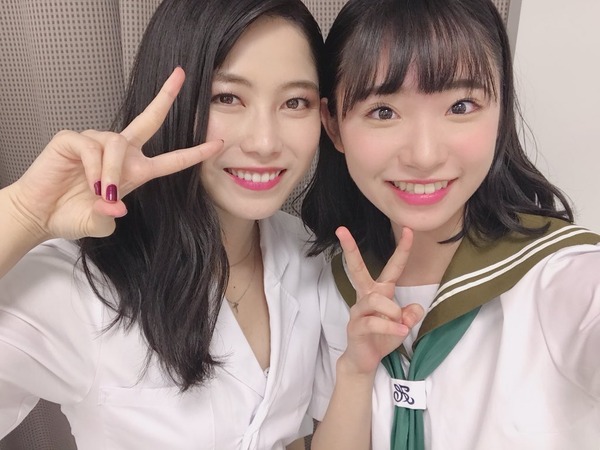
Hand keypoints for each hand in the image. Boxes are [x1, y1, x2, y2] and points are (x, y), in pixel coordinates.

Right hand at [7, 67, 222, 240]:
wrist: (40, 215)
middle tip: (181, 75)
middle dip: (166, 96)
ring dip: (111, 171)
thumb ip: (111, 216)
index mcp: (135, 170)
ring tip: (99, 191)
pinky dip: (93, 168)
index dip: (195, 152)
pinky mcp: (73, 139)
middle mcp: (120, 151)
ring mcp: (96, 142)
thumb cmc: (72, 215)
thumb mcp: (100, 222)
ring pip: (118, 144)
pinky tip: (87, 183)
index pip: (171, 159)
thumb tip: (117, 204)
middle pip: (149, 119)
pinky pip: (92, 148)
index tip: (218, 143)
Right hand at [336, 226, 423, 376]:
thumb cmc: (382, 339)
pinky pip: (373, 322)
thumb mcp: (402, 326)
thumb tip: (415, 307)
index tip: (408, 230)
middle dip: (350, 249)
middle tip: (341, 229)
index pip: (392, 267)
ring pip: (376, 300)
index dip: (402, 249)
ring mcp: (358, 311)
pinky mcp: (355, 326)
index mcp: (380, 292)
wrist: (365, 360)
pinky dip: (390, 327)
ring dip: (393, 312)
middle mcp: (366, 296)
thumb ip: (410, 314)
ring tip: (401, 325)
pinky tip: (401, 332)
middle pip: (357, 268)